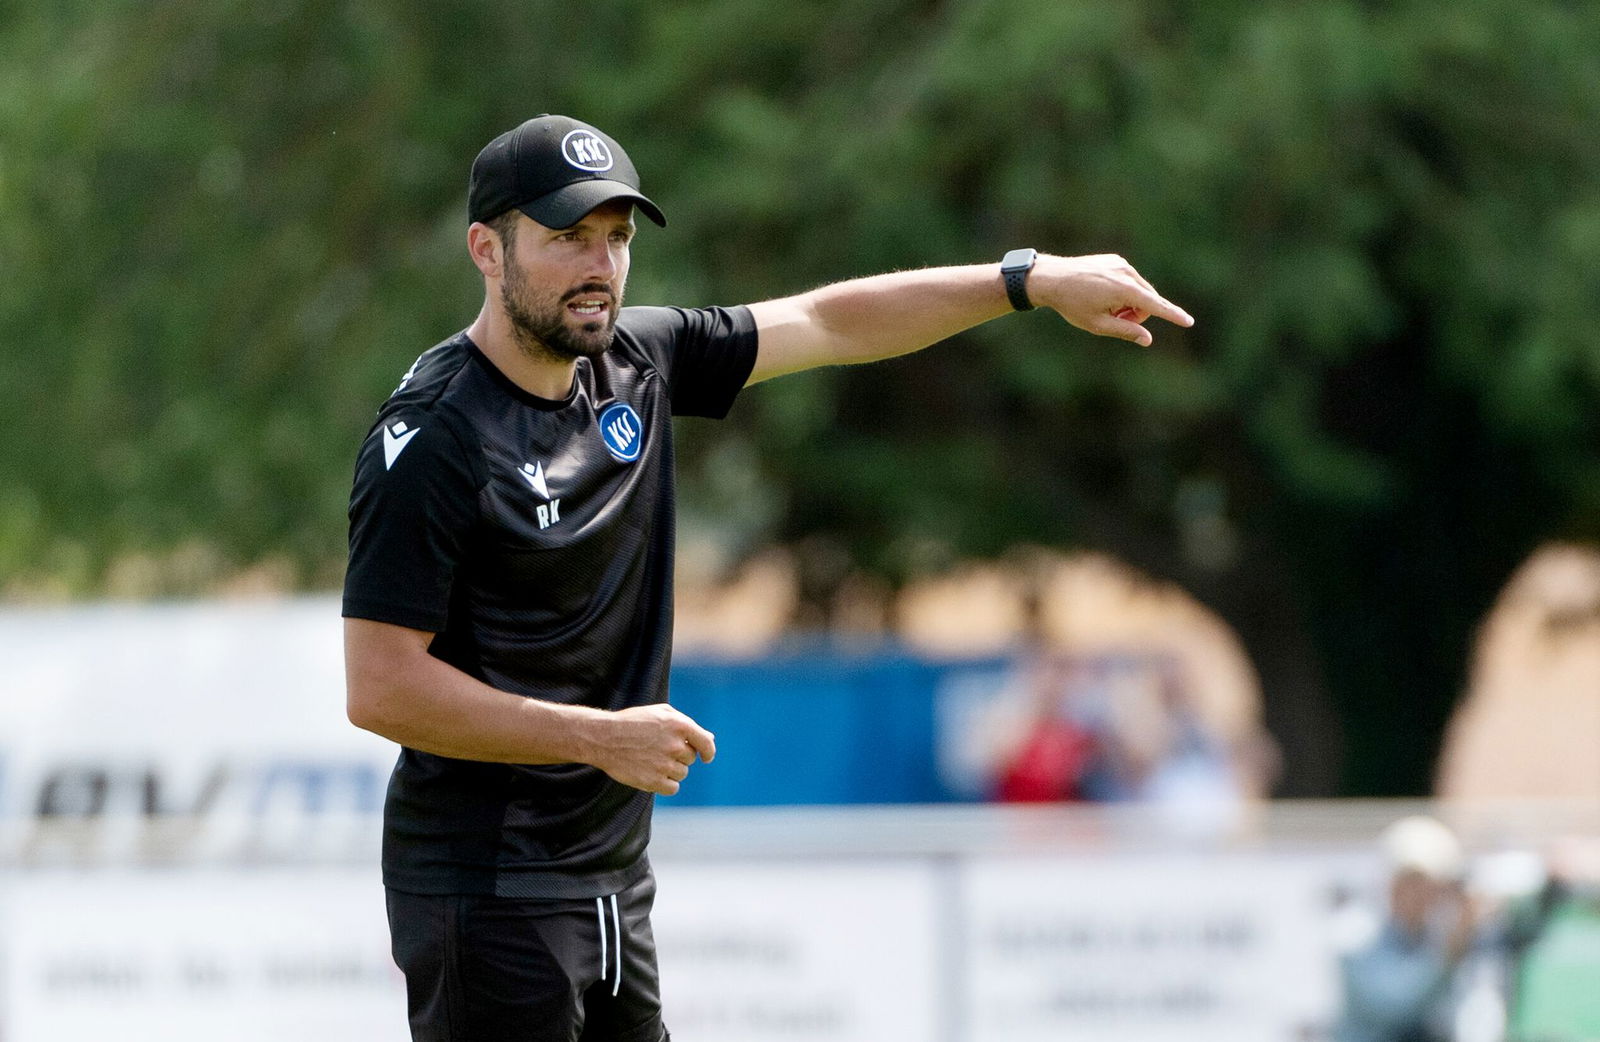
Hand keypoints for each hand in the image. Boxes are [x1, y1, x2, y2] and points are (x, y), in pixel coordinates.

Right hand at [588, 704, 715, 795]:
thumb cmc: (632, 722)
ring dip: (671, 770)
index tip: (706, 757)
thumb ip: (686, 724)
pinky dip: (666, 784)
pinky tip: (652, 774)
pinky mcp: (653, 781)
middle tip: (659, 750)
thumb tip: (709, 738)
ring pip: (682, 774)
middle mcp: (674, 745)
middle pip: (690, 758)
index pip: (706, 743)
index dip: (708, 751)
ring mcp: (664, 764)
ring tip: (651, 760)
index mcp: (679, 725)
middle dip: (679, 755)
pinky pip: (673, 788)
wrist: (604, 738)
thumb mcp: (660, 713)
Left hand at [1031, 253, 1193, 346]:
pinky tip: (1100, 293)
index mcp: (1125, 290)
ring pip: (1138, 291)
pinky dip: (1121, 291)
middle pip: (1147, 301)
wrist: (1051, 278)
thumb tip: (1147, 339)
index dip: (1173, 316)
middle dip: (1136, 315)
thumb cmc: (1072, 304)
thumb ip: (1126, 332)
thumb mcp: (1098, 325)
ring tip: (1104, 305)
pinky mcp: (1115, 260)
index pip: (1156, 306)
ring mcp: (1121, 264)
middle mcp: (1127, 273)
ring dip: (1128, 303)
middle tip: (1113, 320)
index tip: (1189, 322)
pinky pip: (1128, 280)